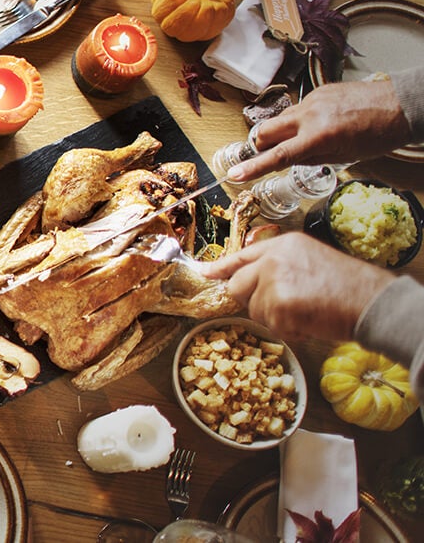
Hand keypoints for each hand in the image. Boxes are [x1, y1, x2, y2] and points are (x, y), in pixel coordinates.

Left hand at [203, 233, 396, 340]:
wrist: (372, 301)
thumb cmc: (348, 286)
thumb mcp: (310, 260)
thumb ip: (279, 266)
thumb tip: (252, 282)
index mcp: (282, 245)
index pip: (240, 256)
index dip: (220, 267)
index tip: (204, 273)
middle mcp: (272, 259)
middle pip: (237, 286)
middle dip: (254, 301)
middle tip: (284, 306)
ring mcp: (272, 282)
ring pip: (254, 310)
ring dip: (276, 318)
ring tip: (306, 311)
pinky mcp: (277, 306)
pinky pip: (271, 326)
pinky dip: (289, 330)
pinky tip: (309, 321)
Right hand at [229, 79, 411, 180]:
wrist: (400, 104)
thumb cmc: (378, 135)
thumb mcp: (344, 156)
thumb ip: (311, 157)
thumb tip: (289, 158)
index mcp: (318, 136)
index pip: (277, 156)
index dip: (254, 167)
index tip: (235, 174)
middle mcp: (309, 115)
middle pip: (265, 130)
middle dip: (261, 144)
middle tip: (269, 153)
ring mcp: (312, 100)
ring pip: (280, 119)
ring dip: (282, 132)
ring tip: (304, 139)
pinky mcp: (318, 91)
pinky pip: (298, 109)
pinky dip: (301, 120)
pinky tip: (321, 124)